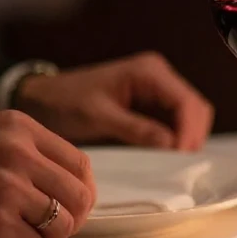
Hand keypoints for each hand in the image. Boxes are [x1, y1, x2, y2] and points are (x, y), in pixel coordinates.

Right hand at [0, 111, 96, 237]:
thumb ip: (26, 157)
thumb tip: (69, 192)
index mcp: (18, 128)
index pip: (79, 164)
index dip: (80, 193)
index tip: (68, 209)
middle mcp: (18, 151)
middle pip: (79, 196)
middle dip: (68, 221)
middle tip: (44, 233)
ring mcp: (8, 185)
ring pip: (61, 225)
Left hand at [15, 52, 213, 150]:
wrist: (41, 98)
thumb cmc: (64, 102)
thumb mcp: (98, 116)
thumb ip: (136, 128)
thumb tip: (171, 145)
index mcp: (148, 72)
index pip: (186, 102)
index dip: (189, 131)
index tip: (181, 158)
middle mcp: (159, 75)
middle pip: (195, 108)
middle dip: (192, 135)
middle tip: (180, 165)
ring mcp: (157, 89)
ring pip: (189, 116)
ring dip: (186, 138)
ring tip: (174, 163)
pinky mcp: (151, 103)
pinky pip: (175, 122)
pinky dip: (176, 138)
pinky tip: (166, 155)